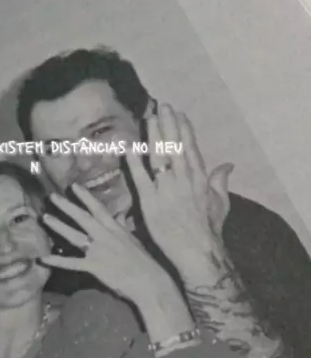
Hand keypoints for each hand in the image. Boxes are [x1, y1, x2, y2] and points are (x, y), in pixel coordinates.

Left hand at [41, 182, 176, 307]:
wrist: (148, 280)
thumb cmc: (144, 262)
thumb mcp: (134, 240)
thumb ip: (123, 228)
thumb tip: (120, 217)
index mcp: (115, 228)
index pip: (98, 208)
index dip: (85, 197)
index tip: (74, 186)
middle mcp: (104, 236)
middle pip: (82, 218)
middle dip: (66, 206)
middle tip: (52, 197)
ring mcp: (98, 250)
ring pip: (74, 235)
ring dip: (58, 226)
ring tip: (45, 217)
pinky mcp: (94, 266)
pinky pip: (71, 263)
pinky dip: (56, 261)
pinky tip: (42, 258)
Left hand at [126, 104, 232, 278]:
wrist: (199, 252)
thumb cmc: (209, 231)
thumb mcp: (220, 204)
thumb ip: (221, 182)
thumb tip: (228, 165)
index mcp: (200, 179)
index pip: (191, 147)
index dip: (184, 129)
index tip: (177, 113)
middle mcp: (184, 179)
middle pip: (175, 145)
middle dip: (168, 123)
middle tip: (160, 104)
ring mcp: (167, 190)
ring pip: (160, 156)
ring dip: (154, 134)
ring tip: (148, 116)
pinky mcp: (151, 203)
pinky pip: (141, 178)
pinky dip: (135, 161)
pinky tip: (129, 146)